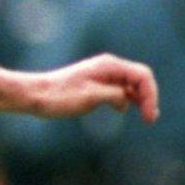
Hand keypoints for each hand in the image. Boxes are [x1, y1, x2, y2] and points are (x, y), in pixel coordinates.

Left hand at [25, 53, 158, 121]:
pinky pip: (118, 89)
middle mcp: (108, 67)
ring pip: (130, 84)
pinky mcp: (95, 84)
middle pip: (140, 79)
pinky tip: (123, 110)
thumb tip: (128, 97)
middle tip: (150, 119)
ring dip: (139, 99)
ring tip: (145, 116)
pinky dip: (126, 99)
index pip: (142, 76)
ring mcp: (102, 74)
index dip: (151, 95)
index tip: (149, 115)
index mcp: (109, 65)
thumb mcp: (90, 97)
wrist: (34, 95)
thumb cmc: (59, 96)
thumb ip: (114, 94)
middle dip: (148, 97)